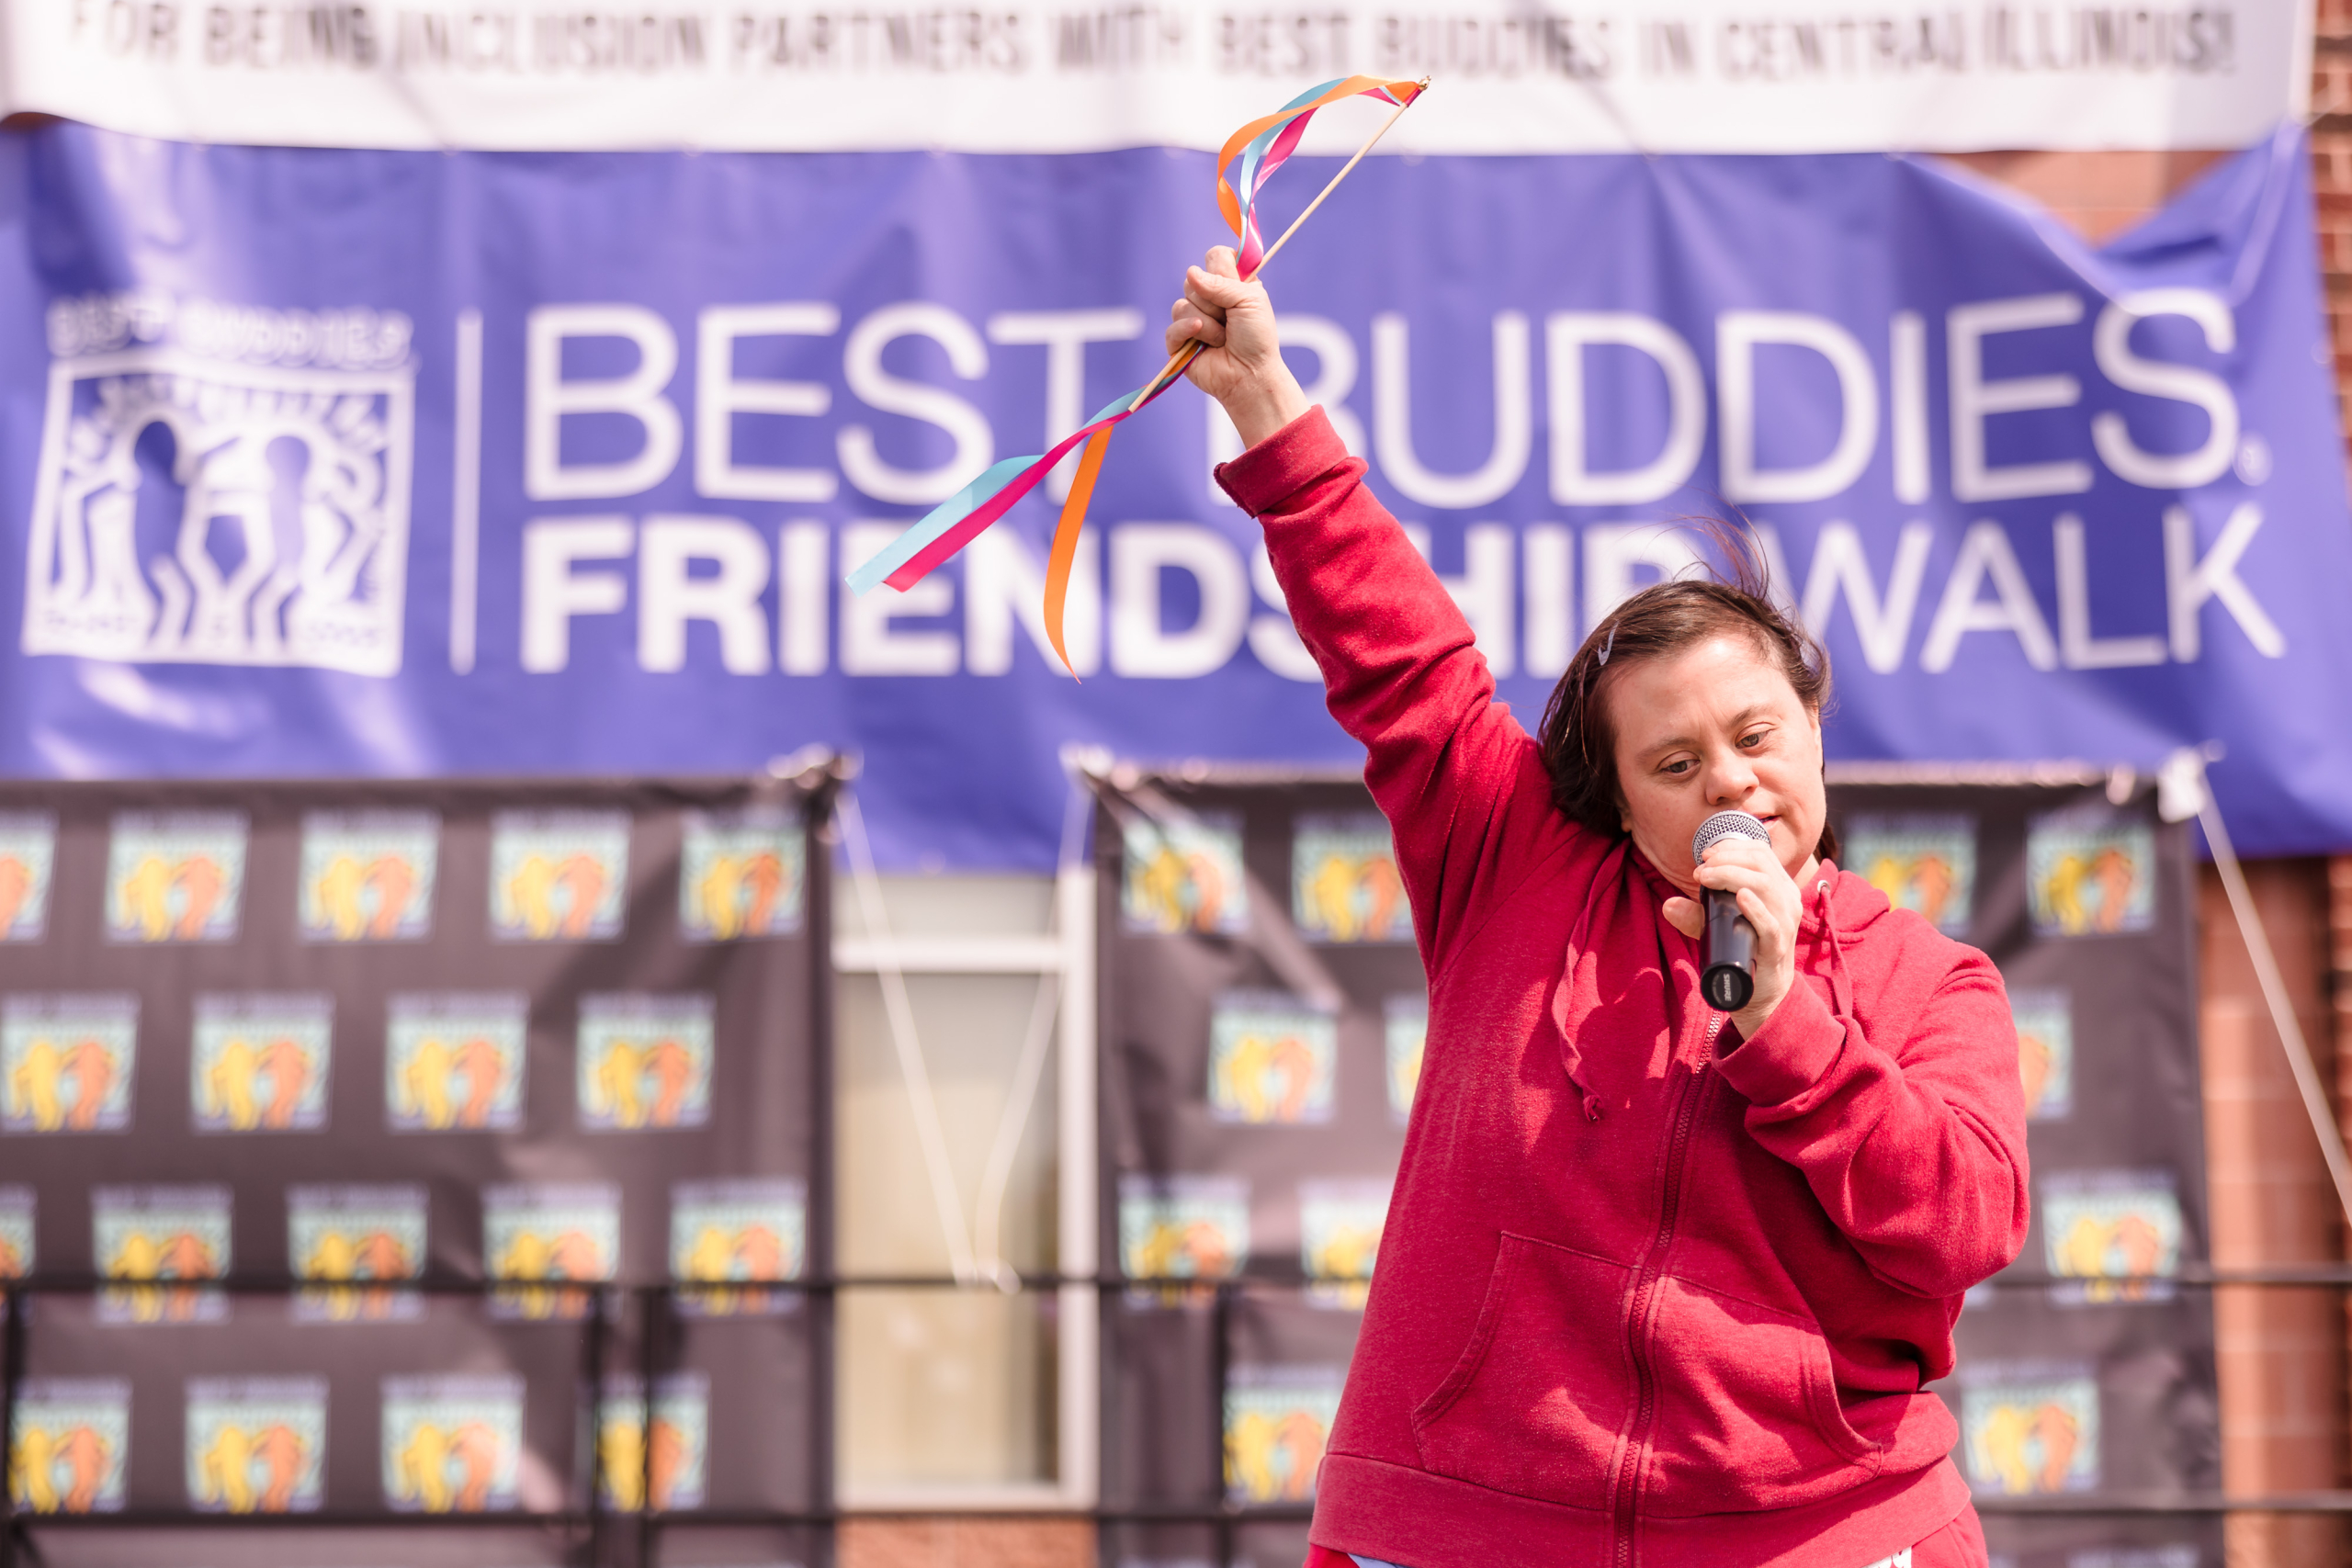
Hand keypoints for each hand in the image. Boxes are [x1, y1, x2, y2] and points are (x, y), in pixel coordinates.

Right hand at [1167, 246, 1309, 446]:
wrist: (1250, 375)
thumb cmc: (1257, 339)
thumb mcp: (1248, 301)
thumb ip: (1221, 283)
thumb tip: (1191, 272)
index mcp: (1230, 284)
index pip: (1215, 256)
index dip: (1222, 268)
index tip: (1236, 285)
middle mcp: (1209, 298)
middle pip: (1193, 279)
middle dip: (1214, 302)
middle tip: (1230, 320)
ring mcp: (1191, 319)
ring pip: (1182, 305)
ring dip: (1207, 325)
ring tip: (1222, 339)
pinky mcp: (1179, 341)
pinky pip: (1172, 327)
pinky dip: (1188, 333)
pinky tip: (1204, 345)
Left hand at [1660, 836, 1805, 1040]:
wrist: (1762, 991)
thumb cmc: (1744, 948)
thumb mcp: (1718, 926)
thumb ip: (1695, 914)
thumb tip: (1668, 905)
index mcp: (1778, 887)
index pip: (1760, 852)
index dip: (1731, 847)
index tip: (1705, 856)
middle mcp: (1787, 899)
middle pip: (1761, 864)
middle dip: (1726, 859)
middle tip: (1700, 871)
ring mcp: (1785, 923)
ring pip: (1766, 886)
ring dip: (1732, 876)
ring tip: (1706, 878)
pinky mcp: (1777, 946)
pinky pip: (1771, 924)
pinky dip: (1756, 909)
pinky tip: (1741, 897)